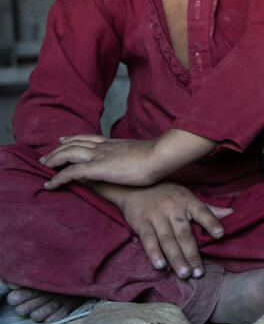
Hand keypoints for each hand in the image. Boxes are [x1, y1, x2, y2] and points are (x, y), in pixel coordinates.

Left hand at [42, 135, 162, 188]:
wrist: (160, 156)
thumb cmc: (159, 157)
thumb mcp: (144, 154)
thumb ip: (135, 156)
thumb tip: (138, 160)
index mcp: (114, 143)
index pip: (88, 137)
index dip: (73, 138)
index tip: (63, 139)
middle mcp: (103, 147)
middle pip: (74, 144)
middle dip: (57, 149)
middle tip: (45, 156)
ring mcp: (98, 156)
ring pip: (67, 154)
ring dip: (53, 160)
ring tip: (43, 167)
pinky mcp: (96, 168)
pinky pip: (70, 173)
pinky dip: (57, 179)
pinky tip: (49, 185)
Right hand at [109, 181, 232, 279]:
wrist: (135, 186)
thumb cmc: (168, 194)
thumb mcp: (188, 197)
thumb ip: (209, 209)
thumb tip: (232, 213)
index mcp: (188, 201)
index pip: (202, 211)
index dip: (211, 222)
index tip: (220, 234)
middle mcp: (173, 209)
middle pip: (184, 233)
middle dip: (192, 254)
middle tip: (199, 272)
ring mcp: (156, 216)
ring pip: (167, 239)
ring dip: (176, 258)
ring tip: (184, 273)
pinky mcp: (141, 222)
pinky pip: (148, 239)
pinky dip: (154, 253)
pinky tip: (161, 265)